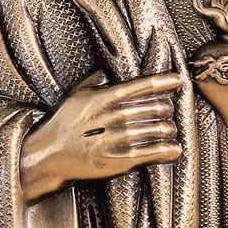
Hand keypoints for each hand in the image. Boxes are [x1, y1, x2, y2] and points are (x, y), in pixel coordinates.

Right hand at [20, 71, 181, 202]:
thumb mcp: (76, 95)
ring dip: (169, 129)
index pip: (143, 85)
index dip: (164, 81)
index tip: (178, 80)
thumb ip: (96, 80)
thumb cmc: (63, 123)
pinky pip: (154, 153)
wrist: (48, 156)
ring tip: (168, 129)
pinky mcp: (120, 162)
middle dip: (167, 108)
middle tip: (166, 110)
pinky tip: (174, 149)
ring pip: (160, 129)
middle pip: (158, 107)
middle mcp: (115, 117)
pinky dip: (169, 150)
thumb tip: (107, 66)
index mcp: (106, 98)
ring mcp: (118, 140)